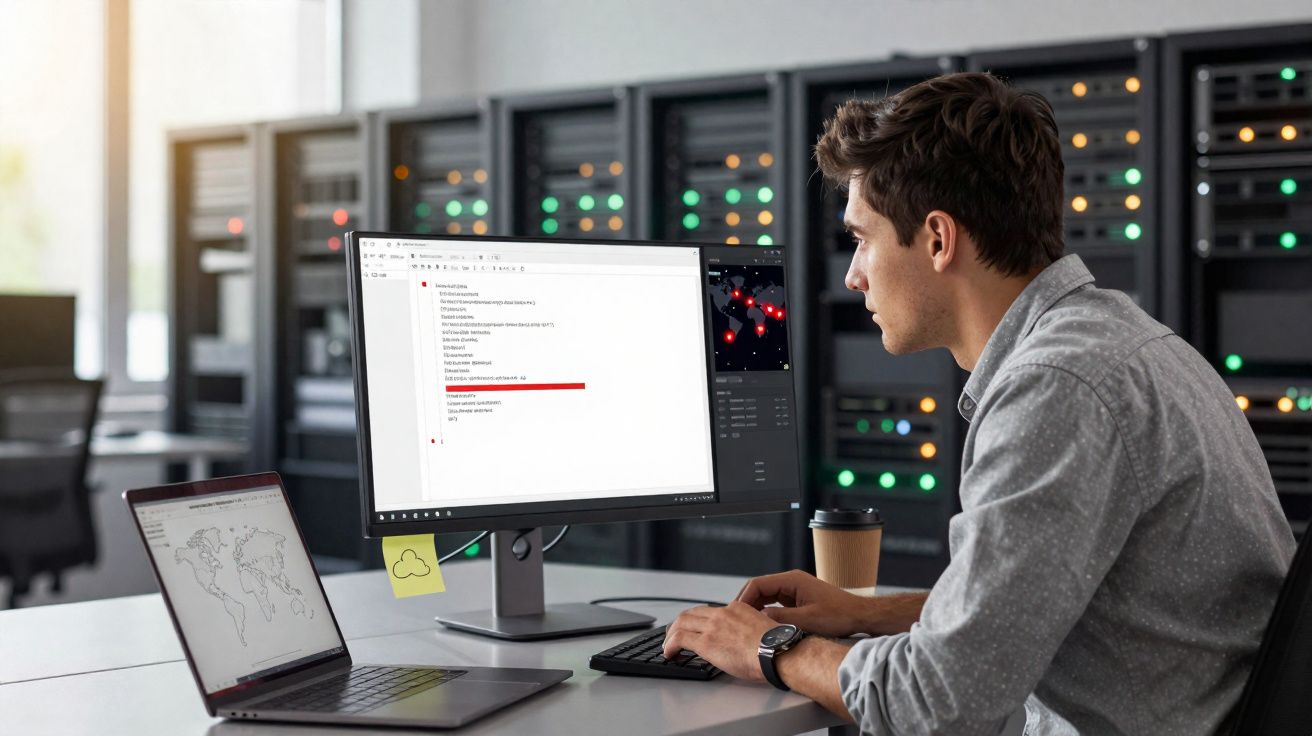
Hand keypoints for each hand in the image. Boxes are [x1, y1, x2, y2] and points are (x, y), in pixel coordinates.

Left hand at [661, 601, 775, 681]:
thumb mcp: (762, 629)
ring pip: (682, 623)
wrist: (778, 652)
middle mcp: (723, 614)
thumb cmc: (776, 647)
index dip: (698, 619)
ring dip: (671, 634)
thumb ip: (748, 629)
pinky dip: (670, 645)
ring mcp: (713, 626)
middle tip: (674, 633)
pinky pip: (679, 639)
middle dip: (680, 623)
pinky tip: (669, 653)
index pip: (710, 611)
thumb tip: (744, 641)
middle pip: (692, 613)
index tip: (694, 627)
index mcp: (737, 608)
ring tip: (668, 645)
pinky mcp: (706, 642)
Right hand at [736, 569, 874, 637]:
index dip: (744, 599)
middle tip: (736, 621)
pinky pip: (775, 603)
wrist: (858, 616)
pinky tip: (762, 625)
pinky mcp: (797, 600)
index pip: (757, 584)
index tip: (736, 614)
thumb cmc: (839, 615)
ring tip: (746, 625)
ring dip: (755, 609)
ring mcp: (794, 590)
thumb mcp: (807, 620)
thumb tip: (758, 619)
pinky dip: (766, 612)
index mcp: (792, 580)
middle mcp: (791, 582)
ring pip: (765, 596)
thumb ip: (780, 619)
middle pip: (759, 589)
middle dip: (746, 603)